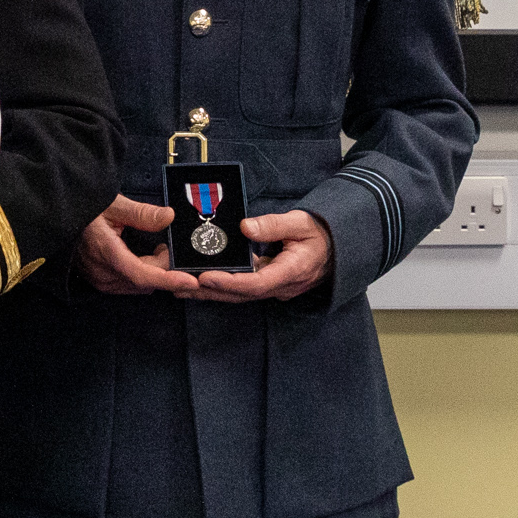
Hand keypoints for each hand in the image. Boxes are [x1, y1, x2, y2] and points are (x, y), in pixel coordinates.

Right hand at [74, 195, 199, 295]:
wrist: (57, 220)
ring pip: (139, 285)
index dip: (168, 279)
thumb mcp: (113, 205)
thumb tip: (169, 217)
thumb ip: (142, 213)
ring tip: (156, 249)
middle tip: (166, 245)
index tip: (190, 280)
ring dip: (153, 271)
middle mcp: (103, 273)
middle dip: (163, 266)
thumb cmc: (83, 210)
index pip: (142, 275)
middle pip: (145, 280)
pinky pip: (129, 285)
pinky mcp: (99, 282)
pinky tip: (145, 258)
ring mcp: (100, 280)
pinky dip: (142, 274)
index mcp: (106, 253)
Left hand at [190, 210, 332, 302]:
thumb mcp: (300, 223)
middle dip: (210, 291)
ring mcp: (275, 287)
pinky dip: (222, 286)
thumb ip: (273, 225)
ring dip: (212, 292)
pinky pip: (243, 288)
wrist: (337, 248)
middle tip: (180, 285)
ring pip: (240, 294)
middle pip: (242, 294)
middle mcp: (281, 286)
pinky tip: (200, 282)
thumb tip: (245, 227)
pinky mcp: (269, 284)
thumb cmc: (319, 233)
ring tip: (181, 286)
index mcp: (292, 272)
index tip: (205, 277)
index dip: (229, 283)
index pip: (257, 283)